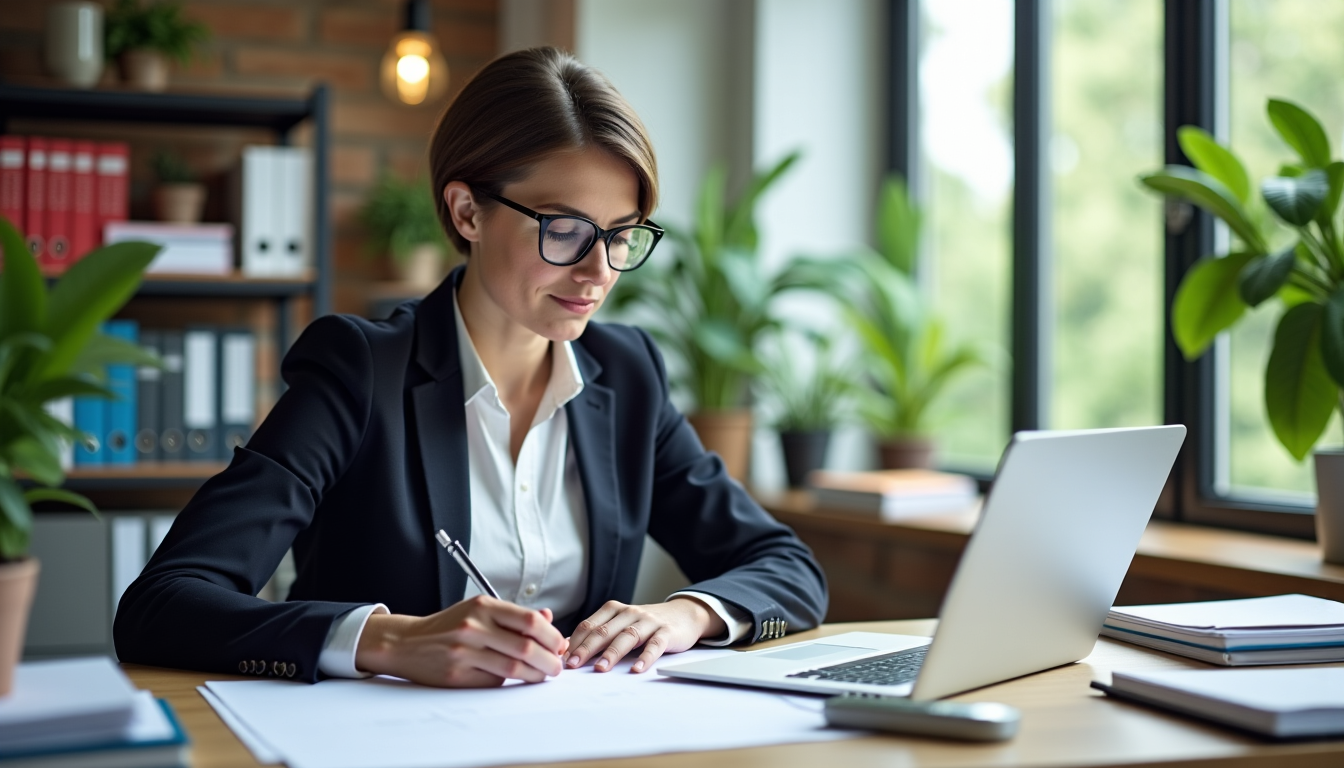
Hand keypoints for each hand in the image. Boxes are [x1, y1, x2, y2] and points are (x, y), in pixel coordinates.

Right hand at [355, 596, 566, 687]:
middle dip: (549, 660)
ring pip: (513, 668)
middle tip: (556, 666)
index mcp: (483, 606)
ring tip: (542, 675)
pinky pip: (494, 681)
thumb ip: (513, 615)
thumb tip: (548, 618)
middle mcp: (473, 627)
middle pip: (526, 648)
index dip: (552, 636)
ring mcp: (464, 652)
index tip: (559, 645)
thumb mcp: (479, 610)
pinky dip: (508, 681)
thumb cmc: (449, 626)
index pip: (530, 621)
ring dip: (535, 675)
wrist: (407, 642)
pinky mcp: (457, 675)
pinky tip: (512, 678)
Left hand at [565, 597, 725, 673]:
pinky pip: (655, 644)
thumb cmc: (646, 624)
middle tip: (574, 665)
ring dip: (612, 653)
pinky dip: (645, 657)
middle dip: (587, 648)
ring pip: (627, 636)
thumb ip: (599, 633)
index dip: (575, 642)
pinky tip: (637, 669)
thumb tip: (569, 649)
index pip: (589, 625)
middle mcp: (629, 612)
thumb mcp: (621, 624)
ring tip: (601, 669)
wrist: (684, 614)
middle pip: (604, 630)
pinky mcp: (667, 632)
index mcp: (614, 610)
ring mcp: (649, 621)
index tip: (562, 659)